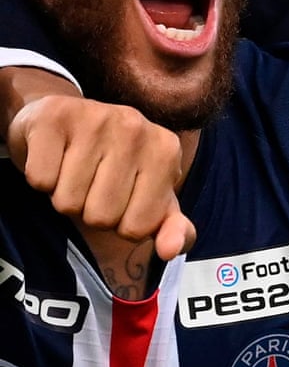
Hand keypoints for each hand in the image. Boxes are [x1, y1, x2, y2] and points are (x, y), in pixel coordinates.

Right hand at [8, 92, 195, 260]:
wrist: (70, 121)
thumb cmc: (113, 166)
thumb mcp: (149, 194)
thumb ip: (168, 225)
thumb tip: (171, 250)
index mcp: (166, 150)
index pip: (137, 229)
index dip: (121, 224)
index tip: (120, 197)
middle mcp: (136, 126)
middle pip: (100, 217)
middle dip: (90, 210)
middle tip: (92, 182)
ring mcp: (97, 117)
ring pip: (68, 202)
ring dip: (64, 195)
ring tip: (73, 170)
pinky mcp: (56, 116)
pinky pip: (40, 180)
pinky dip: (41, 178)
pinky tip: (54, 157)